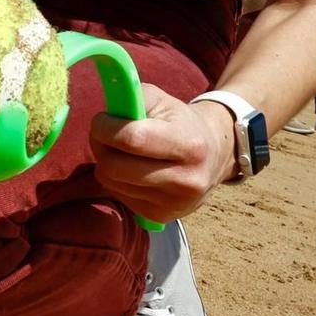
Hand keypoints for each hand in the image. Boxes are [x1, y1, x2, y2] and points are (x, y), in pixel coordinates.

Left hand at [89, 89, 238, 224]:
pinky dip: (117, 181)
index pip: (132, 139)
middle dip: (100, 146)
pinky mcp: (160, 217)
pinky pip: (118, 196)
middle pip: (115, 167)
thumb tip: (105, 107)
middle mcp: (184, 180)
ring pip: (111, 183)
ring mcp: (173, 204)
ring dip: (106, 163)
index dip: (106, 128)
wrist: (215, 156)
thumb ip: (132, 98)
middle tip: (105, 134)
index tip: (102, 119)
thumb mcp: (163, 101)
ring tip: (122, 151)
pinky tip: (133, 170)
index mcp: (188, 145)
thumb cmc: (181, 122)